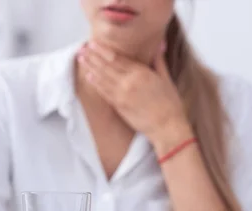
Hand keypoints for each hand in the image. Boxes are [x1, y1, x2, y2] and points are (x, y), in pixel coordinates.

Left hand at [78, 41, 192, 150]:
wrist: (166, 126)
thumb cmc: (169, 103)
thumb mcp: (166, 78)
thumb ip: (158, 61)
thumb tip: (159, 44)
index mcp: (142, 73)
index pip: (118, 58)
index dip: (104, 50)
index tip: (94, 43)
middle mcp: (129, 82)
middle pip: (107, 65)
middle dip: (93, 56)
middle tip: (82, 48)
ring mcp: (122, 94)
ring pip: (102, 77)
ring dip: (90, 67)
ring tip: (81, 58)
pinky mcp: (119, 106)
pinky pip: (104, 92)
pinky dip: (95, 83)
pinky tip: (88, 76)